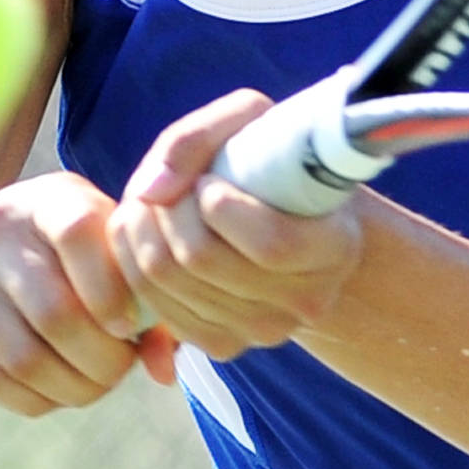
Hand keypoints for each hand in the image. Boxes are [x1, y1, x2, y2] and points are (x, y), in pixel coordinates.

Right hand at [0, 171, 176, 417]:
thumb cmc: (65, 258)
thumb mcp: (103, 252)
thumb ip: (145, 299)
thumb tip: (165, 370)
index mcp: (50, 198)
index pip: (78, 234)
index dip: (112, 293)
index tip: (131, 327)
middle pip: (54, 313)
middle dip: (102, 361)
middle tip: (118, 371)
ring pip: (22, 357)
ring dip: (71, 388)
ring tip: (93, 386)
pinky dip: (33, 400)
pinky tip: (55, 393)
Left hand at [109, 92, 365, 358]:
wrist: (291, 220)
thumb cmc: (273, 163)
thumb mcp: (253, 123)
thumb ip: (200, 138)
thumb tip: (150, 191)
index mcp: (334, 246)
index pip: (269, 244)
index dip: (217, 203)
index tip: (209, 180)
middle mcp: (306, 300)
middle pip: (200, 258)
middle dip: (167, 210)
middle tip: (170, 187)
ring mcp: (265, 330)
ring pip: (167, 281)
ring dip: (141, 231)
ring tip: (155, 205)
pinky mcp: (224, 345)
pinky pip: (155, 307)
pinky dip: (134, 264)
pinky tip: (149, 237)